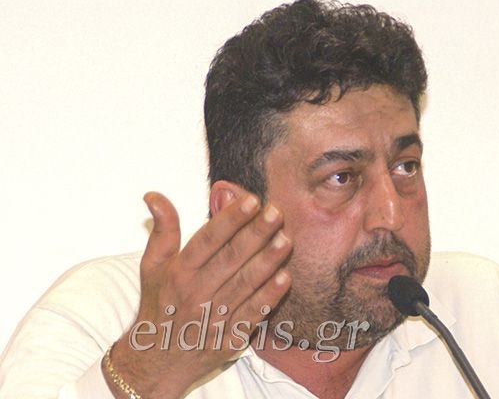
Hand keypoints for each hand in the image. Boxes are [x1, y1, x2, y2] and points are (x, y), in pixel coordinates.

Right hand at [103, 191, 291, 398]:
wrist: (157, 361)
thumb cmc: (159, 305)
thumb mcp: (152, 266)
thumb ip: (162, 230)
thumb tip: (154, 196)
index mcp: (179, 273)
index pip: (207, 241)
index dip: (229, 220)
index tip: (251, 201)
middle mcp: (195, 294)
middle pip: (230, 259)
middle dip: (255, 234)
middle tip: (277, 213)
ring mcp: (213, 318)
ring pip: (245, 285)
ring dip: (267, 262)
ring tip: (286, 239)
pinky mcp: (229, 338)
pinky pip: (252, 315)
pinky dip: (268, 297)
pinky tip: (285, 278)